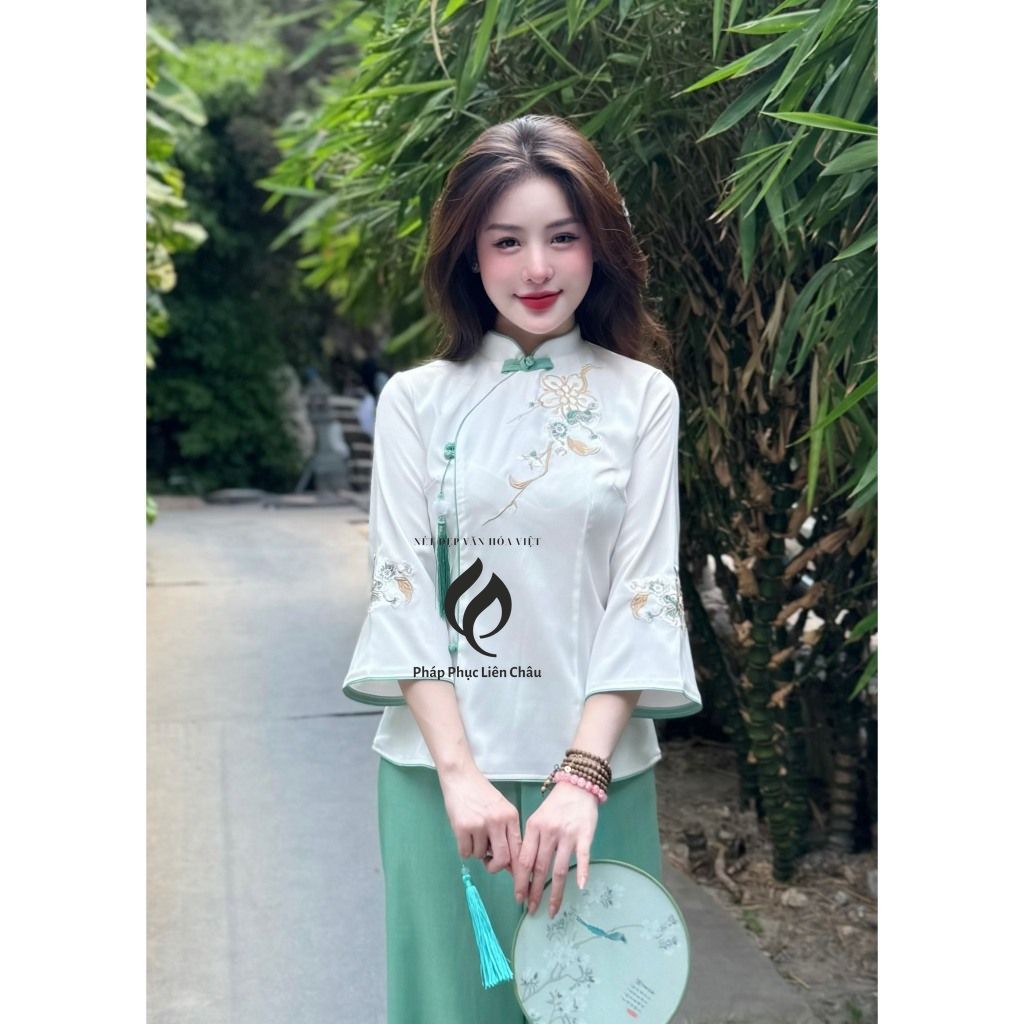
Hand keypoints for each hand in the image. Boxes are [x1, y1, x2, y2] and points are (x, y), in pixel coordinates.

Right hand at [438, 765, 521, 875]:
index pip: (519, 849)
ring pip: (480, 855)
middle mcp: (497, 820)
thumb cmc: (482, 794)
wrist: (461, 778)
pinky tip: (464, 834)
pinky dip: (464, 849)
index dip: (518, 869)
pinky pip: (465, 852)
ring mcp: (479, 824)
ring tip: (474, 834)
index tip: (517, 880)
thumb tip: (511, 865)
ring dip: (476, 851)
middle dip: (495, 867)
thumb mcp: (501, 810)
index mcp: (510, 816)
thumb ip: (507, 834)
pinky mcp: (461, 827)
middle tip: (489, 864)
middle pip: (502, 858)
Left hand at [514, 781, 597, 917]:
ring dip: (555, 893)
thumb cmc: (555, 806)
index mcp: (533, 828)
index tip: (518, 898)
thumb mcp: (537, 819)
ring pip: (559, 869)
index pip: (524, 860)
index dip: (520, 882)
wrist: (578, 786)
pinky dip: (582, 872)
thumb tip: (522, 871)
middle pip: (539, 868)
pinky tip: (580, 887)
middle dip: (534, 892)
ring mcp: (567, 834)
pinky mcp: (585, 835)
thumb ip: (531, 842)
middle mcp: (549, 832)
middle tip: (531, 910)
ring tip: (552, 910)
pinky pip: (583, 856)